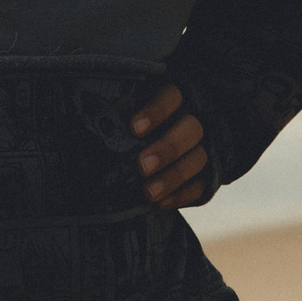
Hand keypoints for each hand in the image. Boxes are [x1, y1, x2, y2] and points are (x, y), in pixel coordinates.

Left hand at [128, 84, 210, 208]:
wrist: (158, 146)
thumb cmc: (135, 126)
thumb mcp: (131, 111)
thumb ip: (121, 113)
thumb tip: (94, 122)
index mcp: (176, 97)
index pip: (171, 96)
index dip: (156, 111)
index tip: (134, 128)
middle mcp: (194, 119)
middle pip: (190, 129)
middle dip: (167, 148)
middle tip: (142, 166)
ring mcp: (205, 147)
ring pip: (198, 159)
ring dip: (173, 177)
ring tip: (149, 192)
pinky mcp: (208, 174)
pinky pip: (201, 186)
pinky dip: (181, 195)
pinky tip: (161, 203)